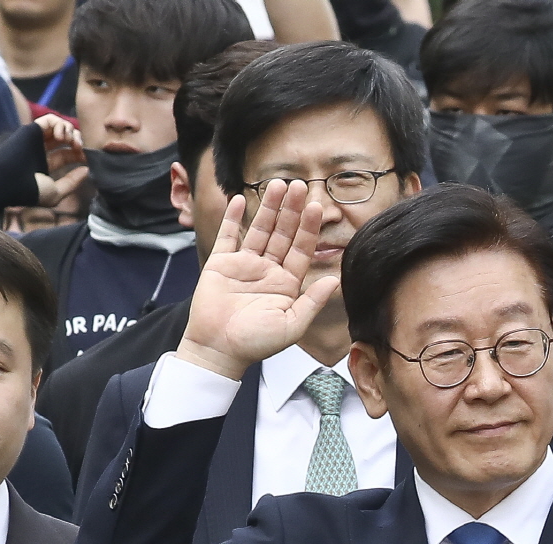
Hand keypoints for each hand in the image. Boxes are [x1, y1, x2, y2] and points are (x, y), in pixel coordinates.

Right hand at [34, 113, 86, 208]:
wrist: (10, 182)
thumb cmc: (31, 191)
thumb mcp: (56, 193)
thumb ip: (72, 182)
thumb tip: (86, 170)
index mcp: (45, 165)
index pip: (67, 155)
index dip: (79, 154)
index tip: (87, 158)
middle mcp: (41, 150)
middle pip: (65, 140)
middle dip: (77, 141)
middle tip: (80, 148)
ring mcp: (36, 139)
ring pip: (59, 127)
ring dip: (71, 131)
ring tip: (71, 142)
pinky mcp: (32, 129)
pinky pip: (50, 119)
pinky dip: (60, 123)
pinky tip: (62, 136)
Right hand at [175, 180, 340, 381]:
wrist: (218, 350)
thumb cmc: (255, 343)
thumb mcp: (292, 326)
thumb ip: (312, 302)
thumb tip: (334, 281)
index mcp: (287, 284)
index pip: (301, 249)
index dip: (308, 228)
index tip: (316, 206)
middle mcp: (268, 271)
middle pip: (282, 233)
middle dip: (291, 210)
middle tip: (299, 185)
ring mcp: (244, 265)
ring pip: (259, 229)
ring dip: (268, 207)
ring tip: (276, 184)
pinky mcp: (221, 264)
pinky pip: (228, 236)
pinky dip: (233, 218)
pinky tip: (240, 199)